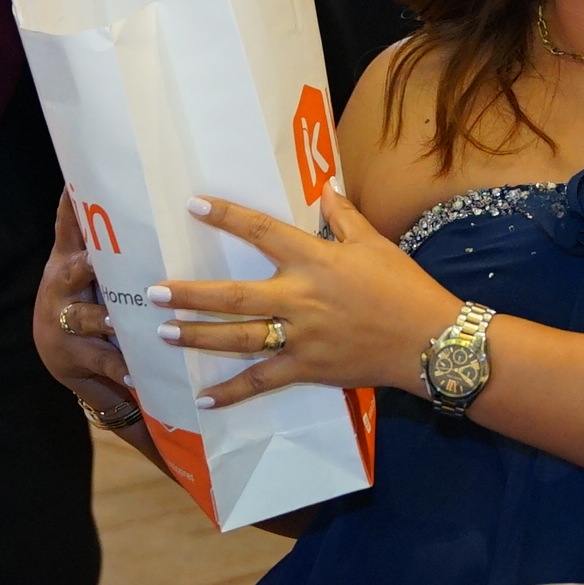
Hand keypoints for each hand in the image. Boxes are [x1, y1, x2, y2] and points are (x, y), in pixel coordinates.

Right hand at [35, 197, 146, 432]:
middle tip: (96, 259)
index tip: (73, 185)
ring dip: (101, 319)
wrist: (62, 355)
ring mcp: (64, 323)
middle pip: (70, 272)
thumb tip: (140, 192)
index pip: (67, 228)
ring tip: (116, 321)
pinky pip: (99, 359)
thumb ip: (102, 238)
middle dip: (84, 265)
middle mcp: (61, 288)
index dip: (69, 207)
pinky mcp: (73, 356)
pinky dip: (118, 365)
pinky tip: (135, 371)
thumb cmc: (86, 298)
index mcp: (68, 261)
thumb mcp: (89, 267)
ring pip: (83, 318)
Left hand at [148, 188, 462, 410]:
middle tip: (153, 292)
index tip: (193, 206)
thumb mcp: (376, 244)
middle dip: (190, 294)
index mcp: (315, 260)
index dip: (226, 217)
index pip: (261, 232)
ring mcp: (301, 337)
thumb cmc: (404, 286)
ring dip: (199, 336)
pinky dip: (232, 392)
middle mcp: (300, 297)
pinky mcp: (307, 369)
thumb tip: (326, 185)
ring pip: (239, 338)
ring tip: (164, 332)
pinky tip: (204, 398)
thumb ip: (345, 216)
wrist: (430, 340)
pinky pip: (262, 381)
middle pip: (234, 295)